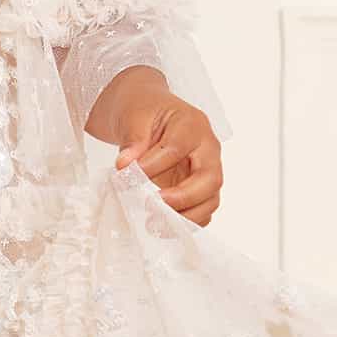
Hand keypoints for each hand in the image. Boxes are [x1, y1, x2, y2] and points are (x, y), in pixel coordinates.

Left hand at [113, 90, 223, 226]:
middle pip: (210, 178)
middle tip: (152, 206)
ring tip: (154, 224)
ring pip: (210, 200)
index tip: (126, 175)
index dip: (153, 165)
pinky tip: (161, 226)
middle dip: (183, 197)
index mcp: (192, 124)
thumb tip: (126, 165)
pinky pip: (202, 210)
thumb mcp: (133, 115)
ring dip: (185, 217)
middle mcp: (207, 148)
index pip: (177, 148)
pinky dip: (185, 223)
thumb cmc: (143, 111)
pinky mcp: (199, 188)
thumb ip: (132, 140)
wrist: (148, 113)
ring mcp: (206, 170)